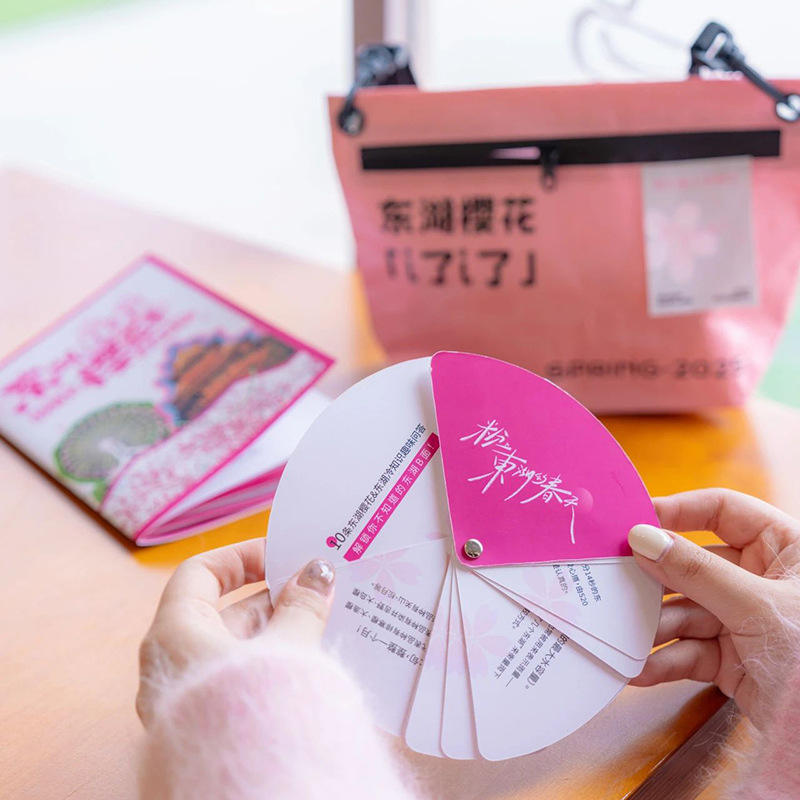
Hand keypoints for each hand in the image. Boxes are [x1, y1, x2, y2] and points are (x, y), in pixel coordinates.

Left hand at [136, 538, 335, 727]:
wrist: (250, 791)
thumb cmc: (255, 708)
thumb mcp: (285, 647)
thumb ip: (302, 605)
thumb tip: (318, 570)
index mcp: (176, 633)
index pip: (201, 573)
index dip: (241, 557)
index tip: (282, 554)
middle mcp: (174, 663)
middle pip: (225, 612)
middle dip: (275, 597)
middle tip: (319, 587)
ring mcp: (190, 698)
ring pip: (238, 649)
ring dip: (281, 630)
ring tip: (327, 618)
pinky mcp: (209, 725)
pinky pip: (241, 678)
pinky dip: (273, 662)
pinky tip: (314, 658)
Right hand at [628, 489, 799, 727]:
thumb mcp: (758, 607)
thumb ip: (697, 572)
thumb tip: (642, 537)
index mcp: (784, 549)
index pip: (724, 511)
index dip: (679, 511)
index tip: (633, 522)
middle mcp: (762, 580)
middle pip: (694, 565)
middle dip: (655, 579)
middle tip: (612, 580)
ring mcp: (745, 621)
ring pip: (686, 611)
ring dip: (653, 626)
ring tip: (620, 633)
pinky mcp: (733, 661)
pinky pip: (690, 652)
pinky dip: (664, 661)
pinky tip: (637, 668)